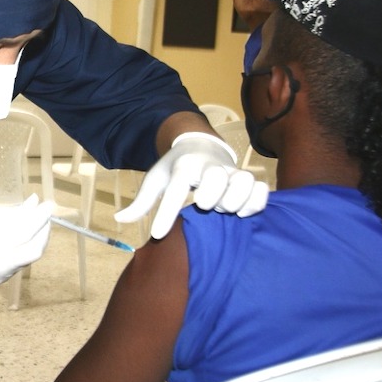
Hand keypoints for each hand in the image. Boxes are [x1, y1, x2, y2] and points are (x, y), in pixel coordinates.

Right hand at [0, 194, 53, 284]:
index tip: (50, 204)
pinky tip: (23, 230)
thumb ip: (11, 212)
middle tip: (46, 211)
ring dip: (35, 236)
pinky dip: (24, 244)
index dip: (40, 218)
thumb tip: (35, 203)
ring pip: (28, 256)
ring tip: (35, 216)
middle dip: (43, 230)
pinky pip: (19, 261)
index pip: (24, 235)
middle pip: (32, 251)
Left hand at [114, 132, 267, 239]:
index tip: (157, 234)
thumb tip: (120, 219)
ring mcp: (232, 172)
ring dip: (233, 200)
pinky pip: (260, 190)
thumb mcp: (155, 180)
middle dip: (209, 196)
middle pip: (215, 178)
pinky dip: (254, 203)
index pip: (176, 188)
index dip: (167, 213)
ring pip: (242, 182)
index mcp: (183, 166)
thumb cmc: (175, 169)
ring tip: (222, 209)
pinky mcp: (248, 179)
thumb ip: (141, 202)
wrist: (200, 147)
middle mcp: (210, 166)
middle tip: (202, 204)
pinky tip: (241, 212)